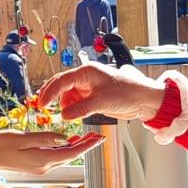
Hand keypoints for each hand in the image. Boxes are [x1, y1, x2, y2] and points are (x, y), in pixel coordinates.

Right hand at [0, 130, 101, 176]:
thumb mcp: (22, 138)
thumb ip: (44, 138)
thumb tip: (63, 138)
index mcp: (42, 159)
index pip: (71, 153)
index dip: (87, 145)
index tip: (98, 138)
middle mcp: (44, 166)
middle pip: (71, 155)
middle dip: (85, 145)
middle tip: (97, 135)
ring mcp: (40, 167)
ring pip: (64, 156)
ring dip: (76, 146)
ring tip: (86, 135)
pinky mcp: (35, 164)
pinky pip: (55, 156)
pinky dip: (64, 148)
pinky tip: (67, 141)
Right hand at [35, 62, 167, 121]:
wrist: (145, 99)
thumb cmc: (128, 92)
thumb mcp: (102, 102)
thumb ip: (81, 109)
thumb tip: (64, 115)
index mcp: (87, 72)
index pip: (62, 80)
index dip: (49, 92)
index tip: (42, 104)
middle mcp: (86, 78)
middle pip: (62, 85)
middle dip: (52, 96)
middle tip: (42, 108)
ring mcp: (89, 87)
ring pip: (68, 95)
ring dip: (64, 105)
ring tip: (64, 115)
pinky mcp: (93, 97)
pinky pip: (77, 102)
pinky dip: (72, 109)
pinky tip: (72, 115)